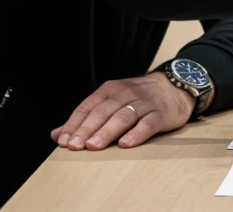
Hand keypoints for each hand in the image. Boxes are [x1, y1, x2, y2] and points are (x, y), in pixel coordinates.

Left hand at [50, 72, 193, 150]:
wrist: (175, 87)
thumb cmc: (139, 98)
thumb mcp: (111, 101)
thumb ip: (86, 118)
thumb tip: (57, 135)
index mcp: (110, 90)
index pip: (88, 107)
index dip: (75, 124)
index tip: (64, 141)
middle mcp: (126, 94)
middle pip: (103, 112)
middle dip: (87, 129)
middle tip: (75, 146)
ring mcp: (144, 103)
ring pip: (123, 117)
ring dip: (107, 132)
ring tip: (94, 146)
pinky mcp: (161, 113)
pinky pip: (148, 123)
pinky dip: (136, 134)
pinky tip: (126, 144)